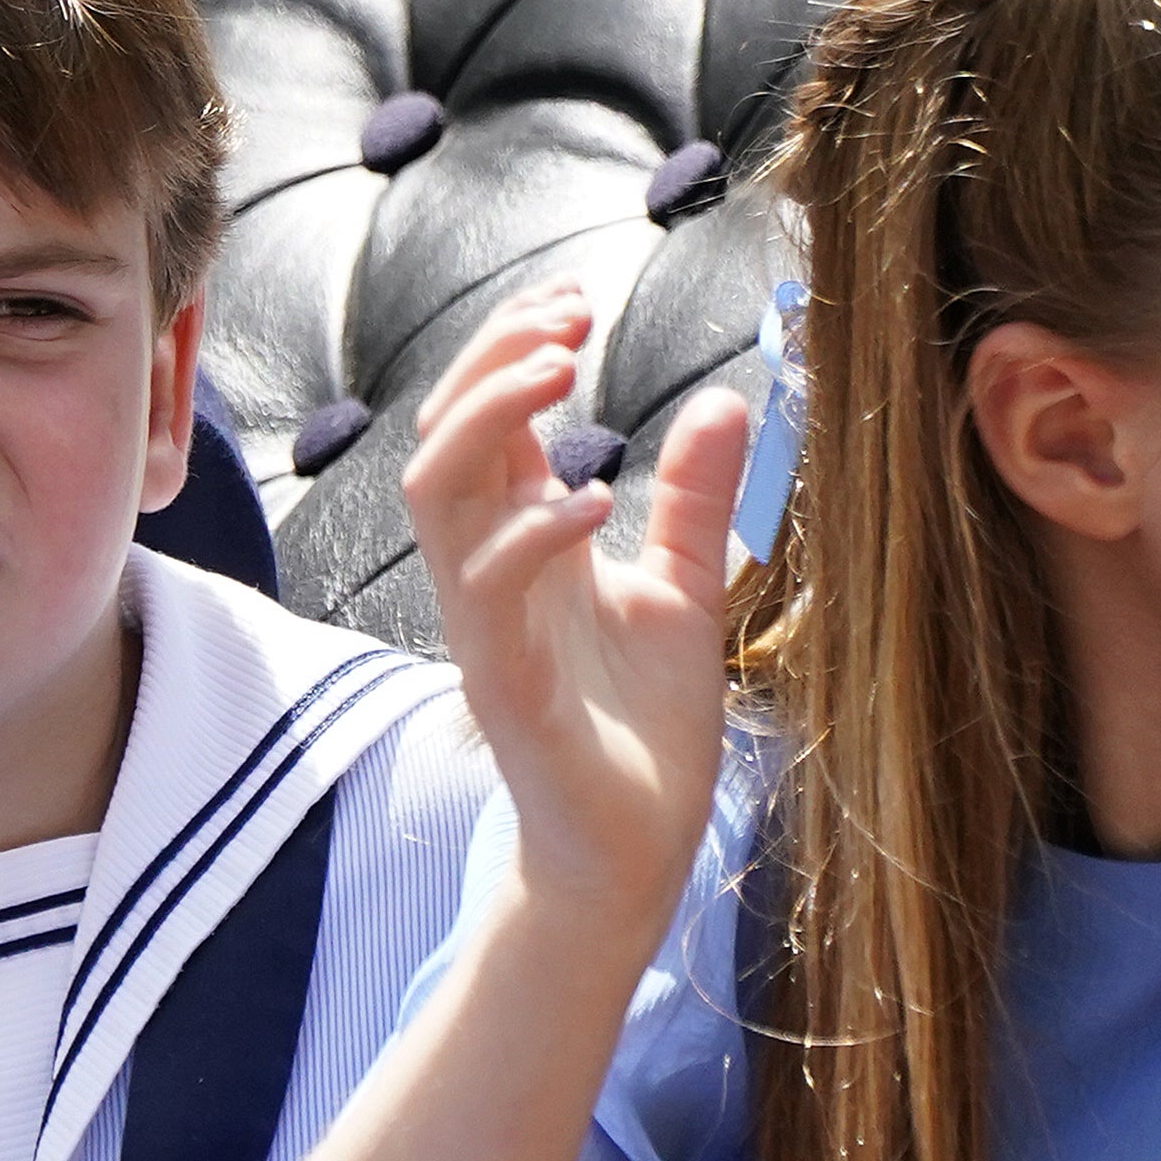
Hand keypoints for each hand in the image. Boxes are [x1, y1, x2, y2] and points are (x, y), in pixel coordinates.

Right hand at [400, 289, 749, 916]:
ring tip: (564, 378)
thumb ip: (693, 502)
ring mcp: (485, 629)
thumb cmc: (644, 732)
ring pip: (435, 496)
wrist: (635, 855)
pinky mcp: (504, 687)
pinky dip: (533, 532)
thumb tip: (725, 400)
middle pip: (438, 436)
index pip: (481, 422)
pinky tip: (596, 501)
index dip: (512, 351)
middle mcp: (486, 576)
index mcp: (521, 547)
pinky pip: (487, 591)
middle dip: (492, 361)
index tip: (575, 305)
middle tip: (568, 322)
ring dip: (489, 418)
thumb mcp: (686, 593)